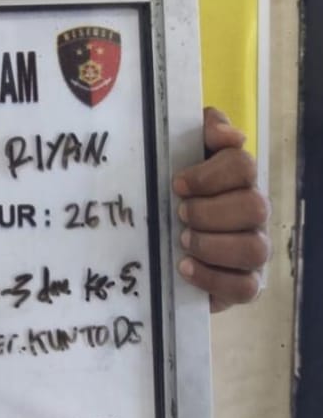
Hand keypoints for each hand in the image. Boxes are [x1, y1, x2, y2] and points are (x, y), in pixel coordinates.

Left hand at [172, 106, 269, 311]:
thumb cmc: (174, 188)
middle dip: (211, 211)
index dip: (211, 174)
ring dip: (213, 245)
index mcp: (238, 177)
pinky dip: (212, 278)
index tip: (177, 184)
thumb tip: (232, 135)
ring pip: (255, 249)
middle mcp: (253, 212)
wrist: (161, 238)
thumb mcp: (179, 149)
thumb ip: (205, 129)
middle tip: (179, 213)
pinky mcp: (244, 283)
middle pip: (254, 207)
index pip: (243, 165)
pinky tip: (184, 267)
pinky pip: (246, 288)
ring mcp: (254, 248)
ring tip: (182, 240)